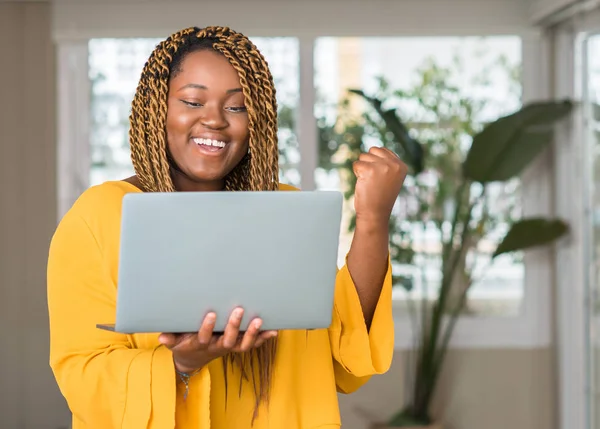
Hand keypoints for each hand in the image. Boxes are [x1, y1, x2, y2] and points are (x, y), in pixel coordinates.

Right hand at [158, 307, 276, 372]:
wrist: (194, 359)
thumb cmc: (184, 343)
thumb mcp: (175, 342)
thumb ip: (170, 338)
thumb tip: (160, 336)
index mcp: (201, 344)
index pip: (204, 337)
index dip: (208, 328)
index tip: (211, 314)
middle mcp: (217, 347)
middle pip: (228, 340)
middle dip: (234, 326)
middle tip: (238, 310)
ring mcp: (230, 347)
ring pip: (243, 344)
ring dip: (252, 334)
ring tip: (259, 320)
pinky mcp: (238, 346)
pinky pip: (252, 344)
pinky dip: (263, 338)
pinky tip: (274, 330)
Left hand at [353, 147, 407, 227]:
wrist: (375, 214)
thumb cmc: (380, 197)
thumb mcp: (390, 178)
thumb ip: (387, 163)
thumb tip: (375, 149)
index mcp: (401, 166)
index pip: (382, 150)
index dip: (375, 162)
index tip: (378, 177)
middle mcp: (394, 164)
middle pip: (372, 151)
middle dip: (368, 163)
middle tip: (372, 180)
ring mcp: (382, 166)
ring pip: (363, 156)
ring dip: (362, 168)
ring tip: (369, 182)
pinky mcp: (369, 170)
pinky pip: (356, 164)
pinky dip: (356, 173)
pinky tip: (364, 184)